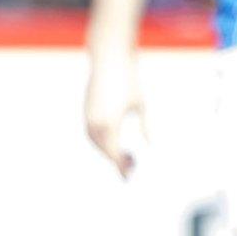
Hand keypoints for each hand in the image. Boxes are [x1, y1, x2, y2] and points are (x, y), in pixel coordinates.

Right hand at [84, 48, 146, 177]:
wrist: (109, 58)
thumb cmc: (128, 79)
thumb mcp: (141, 105)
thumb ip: (145, 127)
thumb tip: (150, 145)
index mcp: (110, 123)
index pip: (114, 154)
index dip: (122, 167)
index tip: (130, 177)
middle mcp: (95, 122)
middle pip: (104, 151)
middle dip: (116, 160)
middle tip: (133, 165)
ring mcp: (88, 115)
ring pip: (95, 142)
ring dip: (107, 151)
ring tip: (125, 154)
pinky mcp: (86, 108)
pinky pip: (91, 132)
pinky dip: (101, 140)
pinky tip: (113, 141)